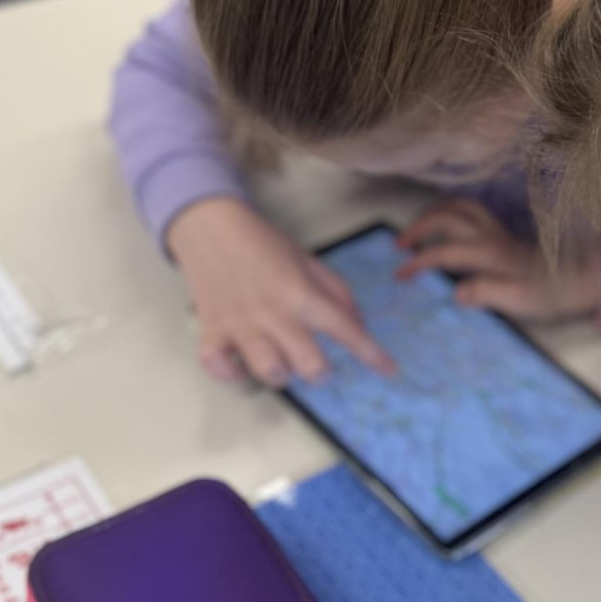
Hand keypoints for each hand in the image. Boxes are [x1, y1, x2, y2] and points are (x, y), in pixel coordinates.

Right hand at [166, 198, 393, 385]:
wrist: (211, 226)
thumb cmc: (264, 244)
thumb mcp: (308, 260)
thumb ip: (337, 293)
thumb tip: (358, 325)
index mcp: (302, 293)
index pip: (346, 330)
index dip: (372, 354)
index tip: (389, 370)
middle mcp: (274, 313)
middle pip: (309, 364)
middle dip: (320, 373)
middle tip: (317, 366)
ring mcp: (241, 324)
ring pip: (268, 372)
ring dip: (280, 375)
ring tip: (280, 363)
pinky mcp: (211, 330)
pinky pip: (218, 367)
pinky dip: (231, 372)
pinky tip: (241, 362)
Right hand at [395, 199, 600, 319]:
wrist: (583, 279)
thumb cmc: (552, 295)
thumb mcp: (521, 302)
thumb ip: (488, 294)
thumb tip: (456, 292)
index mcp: (492, 255)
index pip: (446, 252)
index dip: (419, 262)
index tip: (400, 277)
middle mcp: (493, 236)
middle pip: (448, 217)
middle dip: (419, 227)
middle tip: (399, 246)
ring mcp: (498, 231)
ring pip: (460, 206)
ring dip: (434, 213)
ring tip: (415, 230)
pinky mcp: (504, 232)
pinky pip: (471, 209)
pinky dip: (451, 211)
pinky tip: (445, 225)